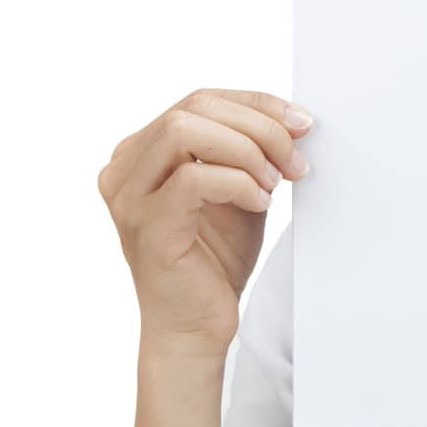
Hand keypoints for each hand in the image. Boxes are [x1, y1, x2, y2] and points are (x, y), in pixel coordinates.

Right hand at [98, 88, 313, 358]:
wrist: (197, 327)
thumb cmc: (214, 260)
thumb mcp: (239, 189)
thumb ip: (252, 152)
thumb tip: (294, 119)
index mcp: (141, 153)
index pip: (200, 100)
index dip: (257, 104)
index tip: (302, 122)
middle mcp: (125, 170)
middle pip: (194, 108)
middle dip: (259, 126)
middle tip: (296, 160)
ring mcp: (129, 198)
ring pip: (185, 132)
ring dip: (246, 150)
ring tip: (275, 182)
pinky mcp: (148, 227)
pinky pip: (194, 179)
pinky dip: (239, 183)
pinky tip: (260, 202)